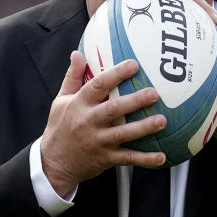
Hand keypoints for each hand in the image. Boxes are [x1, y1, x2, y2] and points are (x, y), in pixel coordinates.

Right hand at [40, 51, 166, 195]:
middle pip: (113, 109)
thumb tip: (77, 53)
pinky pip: (127, 158)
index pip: (98, 85)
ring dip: (144, 128)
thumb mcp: (61, 100)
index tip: (134, 64)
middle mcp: (88, 121)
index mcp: (79, 104)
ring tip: (162, 121)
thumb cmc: (60, 127)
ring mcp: (98, 141)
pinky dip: (145, 159)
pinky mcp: (106, 158)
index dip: (116, 74)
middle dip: (135, 101)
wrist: (53, 163)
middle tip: (154, 93)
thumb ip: (72, 77)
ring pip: (123, 134)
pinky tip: (161, 156)